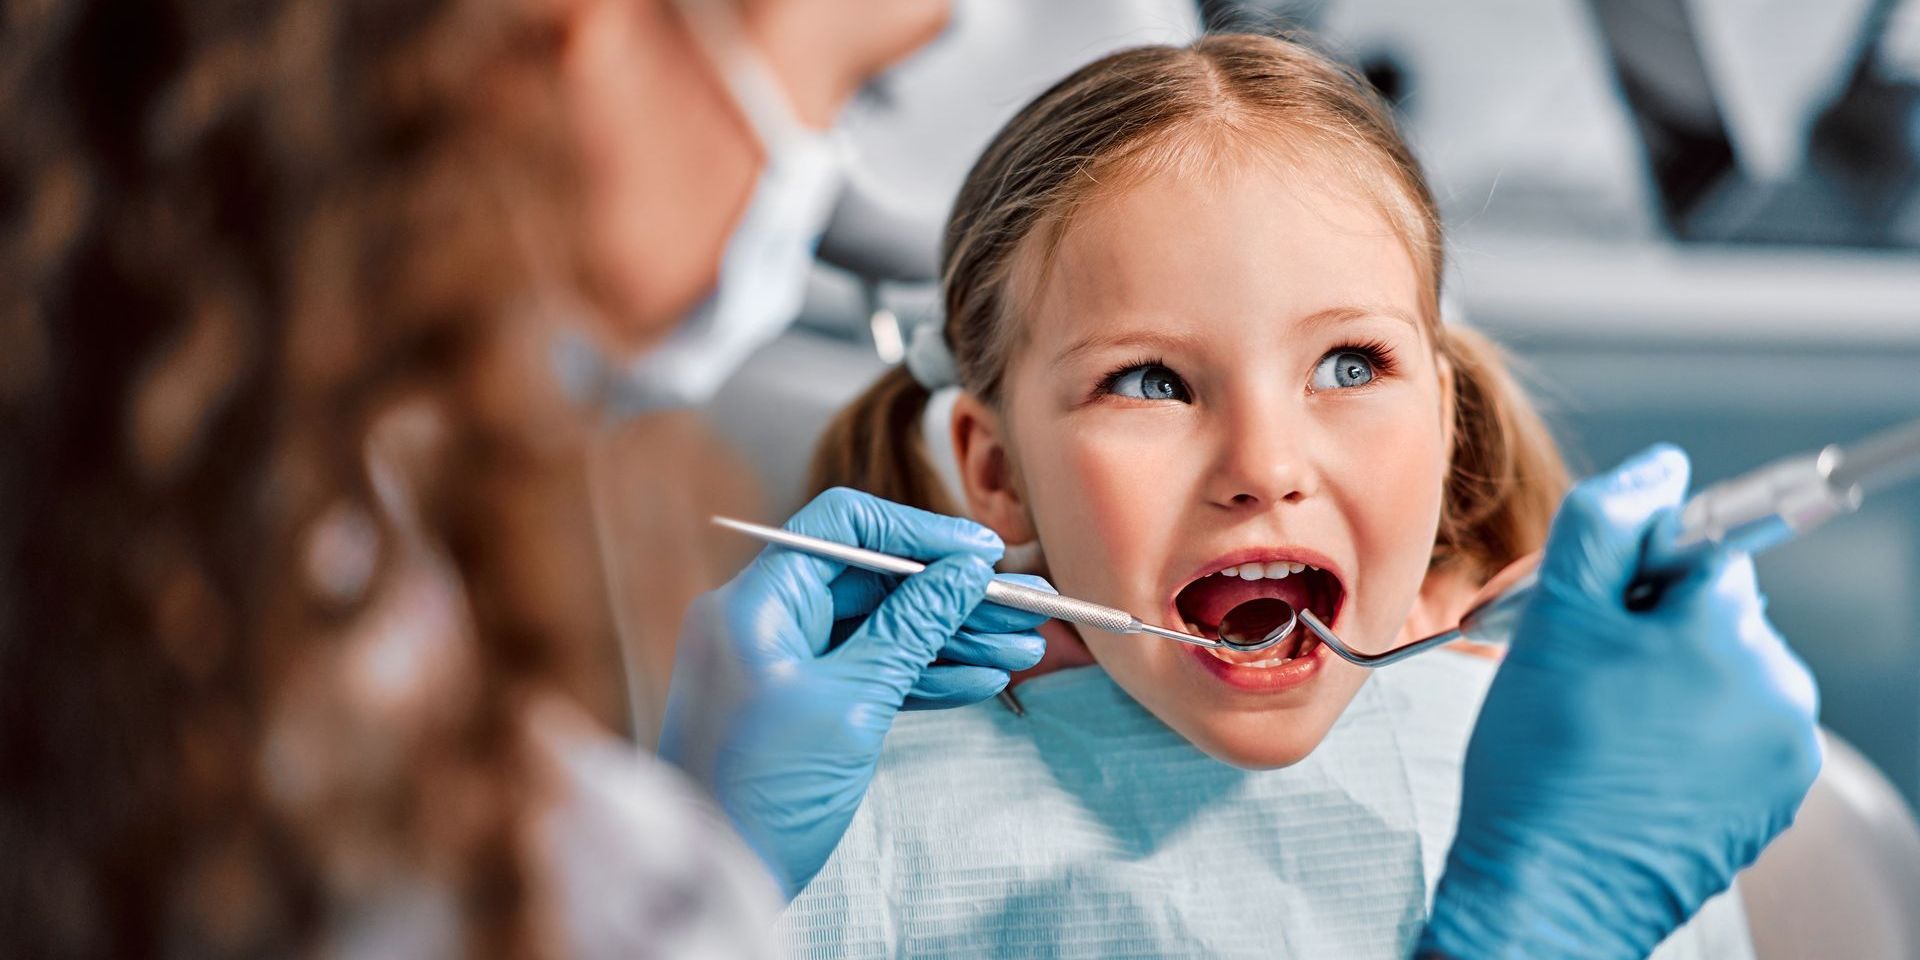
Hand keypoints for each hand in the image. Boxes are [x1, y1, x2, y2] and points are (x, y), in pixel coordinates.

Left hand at [657, 488, 1047, 898]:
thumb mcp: (853, 704)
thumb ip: (911, 628)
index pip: (844, 529)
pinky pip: (867, 671)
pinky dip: (920, 675)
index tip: (983, 555)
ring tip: (1020, 649)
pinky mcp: (798, 704)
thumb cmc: (764, 795)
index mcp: (756, 603)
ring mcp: (780, 664)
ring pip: (878, 629)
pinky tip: (980, 680)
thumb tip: (964, 571)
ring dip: (949, 639)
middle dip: (952, 596)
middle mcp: (764, 620)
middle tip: (1024, 607)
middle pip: (871, 580)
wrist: (718, 883)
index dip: (919, 535)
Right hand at [1420, 445, 1820, 958]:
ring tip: (1591, 720)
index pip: (1694, 546)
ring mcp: (1781, 752)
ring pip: (1717, 670)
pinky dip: (1680, 731)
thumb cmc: (1540, 763)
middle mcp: (1779, 687)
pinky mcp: (1769, 801)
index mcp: (1729, 630)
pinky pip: (1728, 730)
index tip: (1584, 607)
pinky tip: (1623, 758)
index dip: (1625, 569)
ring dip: (1660, 677)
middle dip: (1640, 623)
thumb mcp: (1552, 621)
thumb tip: (1662, 470)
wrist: (1549, 892)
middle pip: (1707, 609)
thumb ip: (1604, 523)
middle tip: (1569, 666)